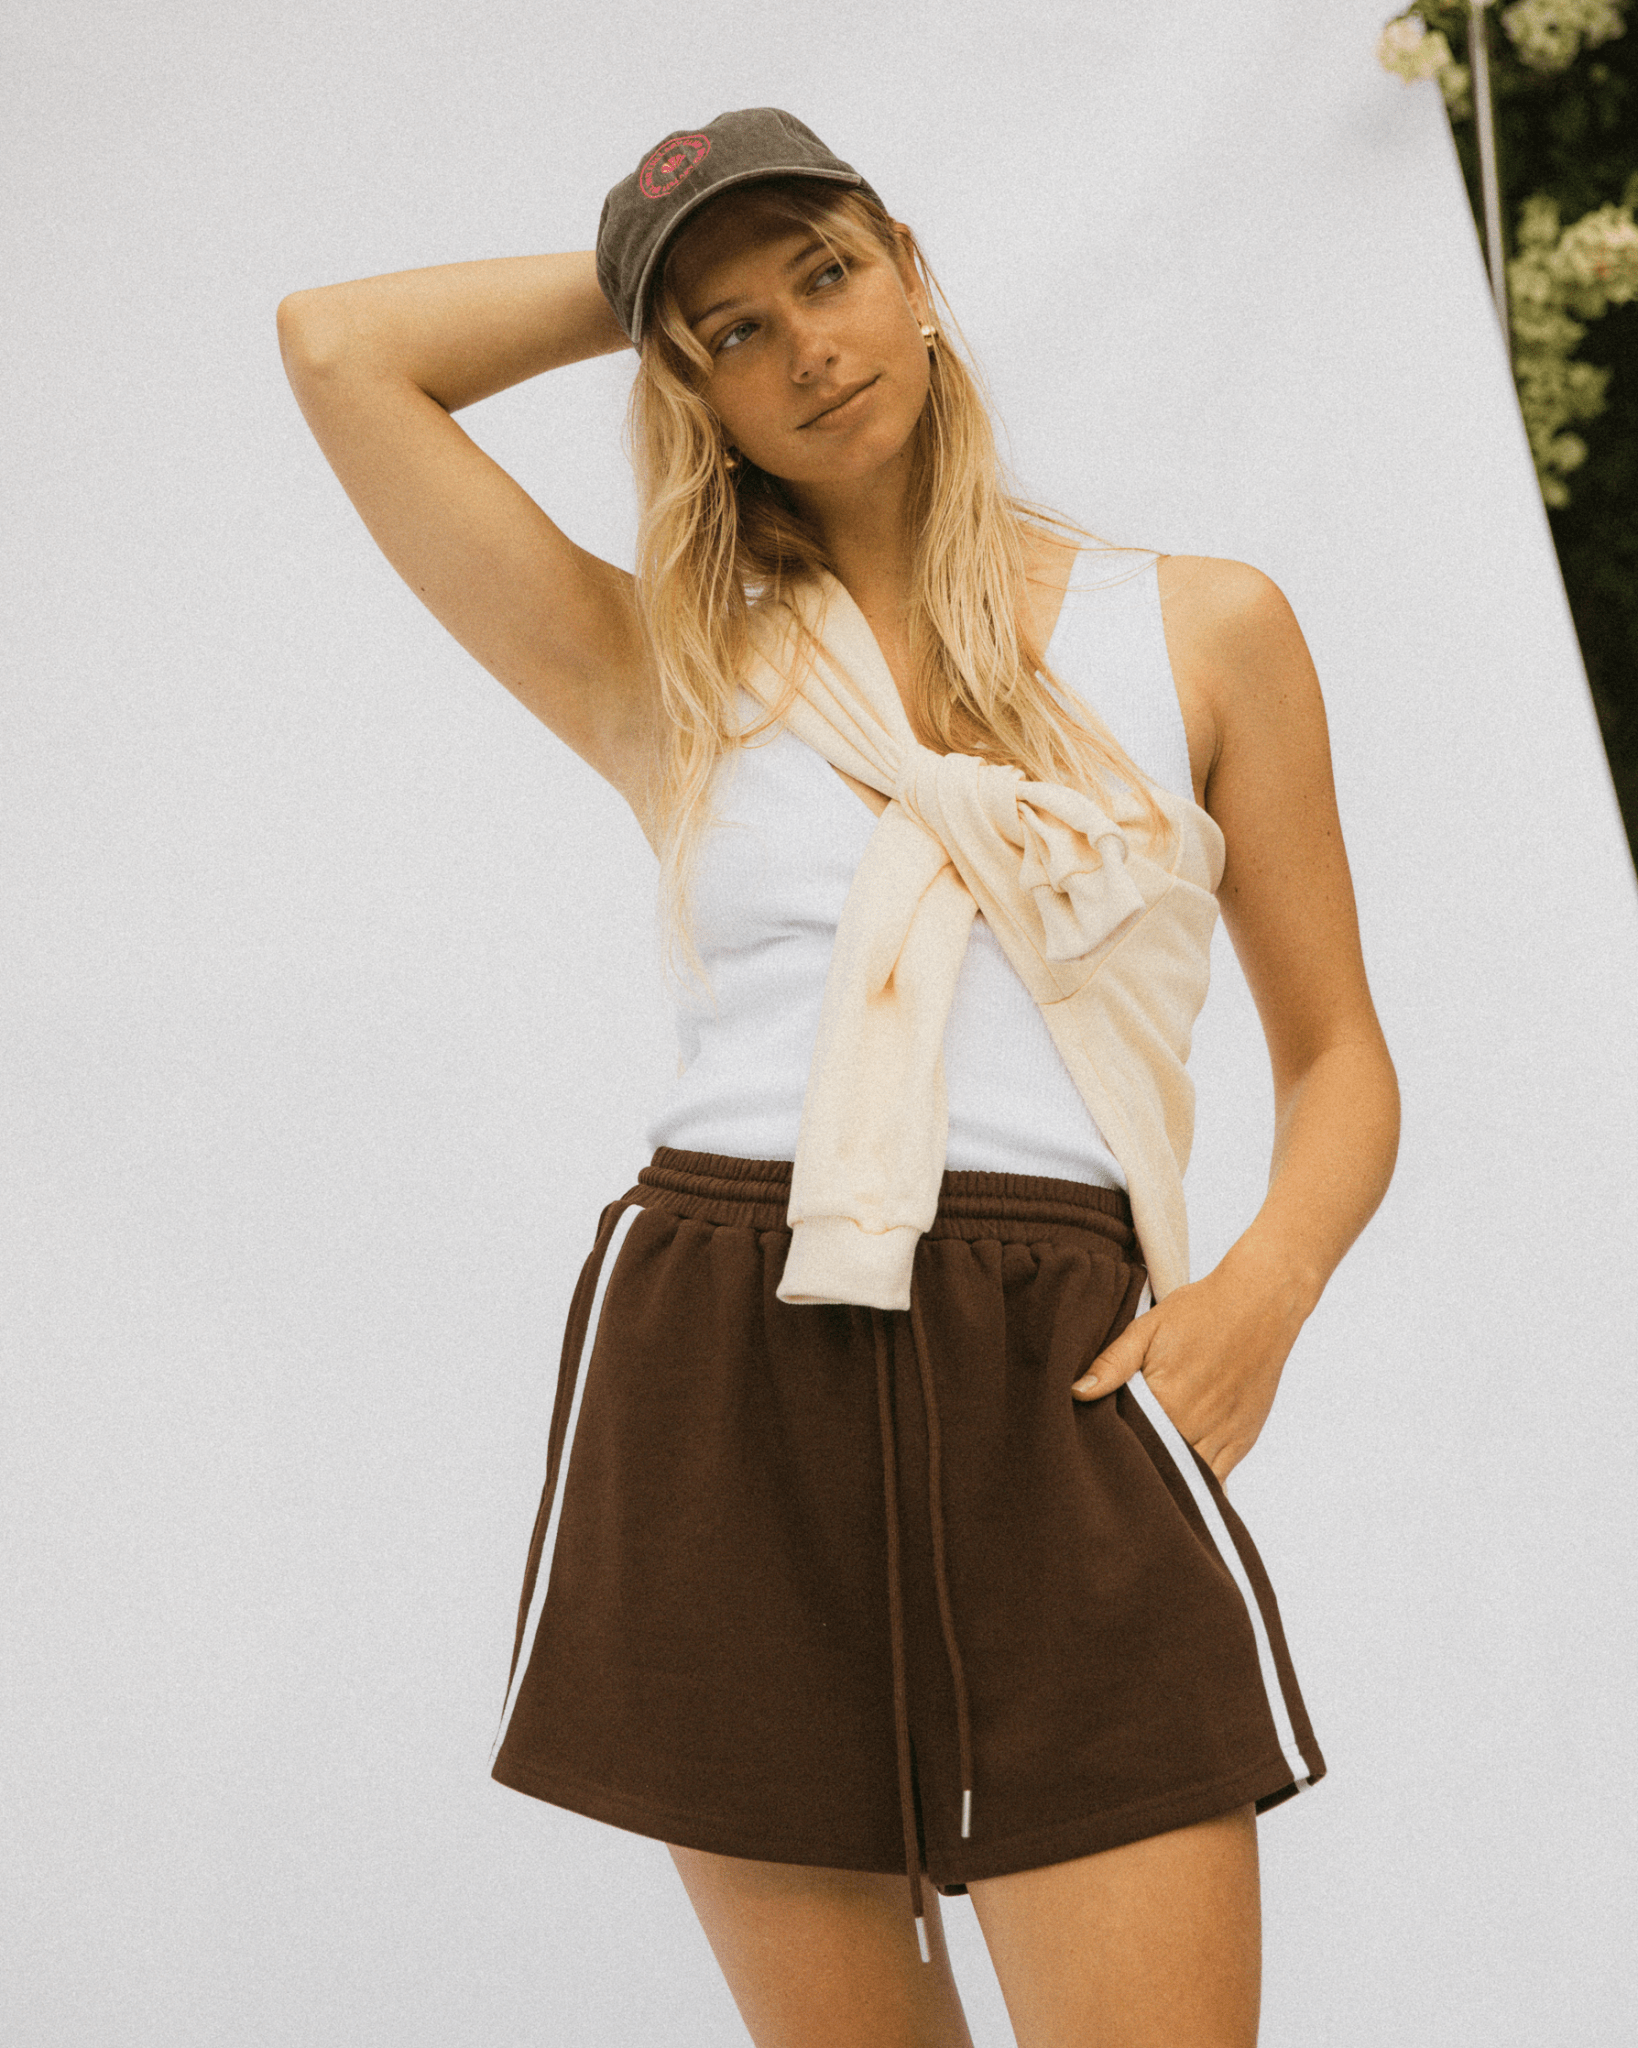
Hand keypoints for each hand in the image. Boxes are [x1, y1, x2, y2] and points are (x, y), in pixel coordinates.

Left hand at [1069, 1245, 1312, 1481]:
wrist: (1260, 1305)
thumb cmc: (1200, 1312)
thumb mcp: (1147, 1328)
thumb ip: (1112, 1363)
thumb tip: (1076, 1391)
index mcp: (1166, 1401)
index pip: (1129, 1444)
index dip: (1111, 1452)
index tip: (1097, 1456)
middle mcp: (1195, 1427)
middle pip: (1158, 1467)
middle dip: (1138, 1471)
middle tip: (1115, 1474)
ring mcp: (1222, 1438)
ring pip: (1187, 1480)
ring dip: (1168, 1481)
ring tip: (1145, 1482)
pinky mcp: (1242, 1441)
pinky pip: (1217, 1480)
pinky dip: (1197, 1483)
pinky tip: (1179, 1482)